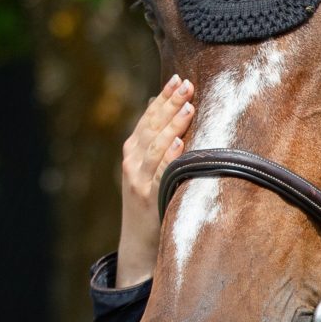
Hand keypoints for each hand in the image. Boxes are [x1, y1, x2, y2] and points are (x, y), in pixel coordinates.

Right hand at [115, 76, 193, 288]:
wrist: (138, 242)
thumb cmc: (149, 200)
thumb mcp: (147, 169)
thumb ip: (153, 141)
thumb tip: (161, 105)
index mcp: (132, 151)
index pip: (148, 117)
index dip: (162, 98)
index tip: (178, 79)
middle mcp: (132, 162)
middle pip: (152, 127)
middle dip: (170, 104)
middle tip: (187, 84)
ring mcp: (138, 180)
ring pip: (155, 146)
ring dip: (172, 125)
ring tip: (188, 107)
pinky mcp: (148, 197)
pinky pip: (160, 175)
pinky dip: (169, 158)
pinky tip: (180, 145)